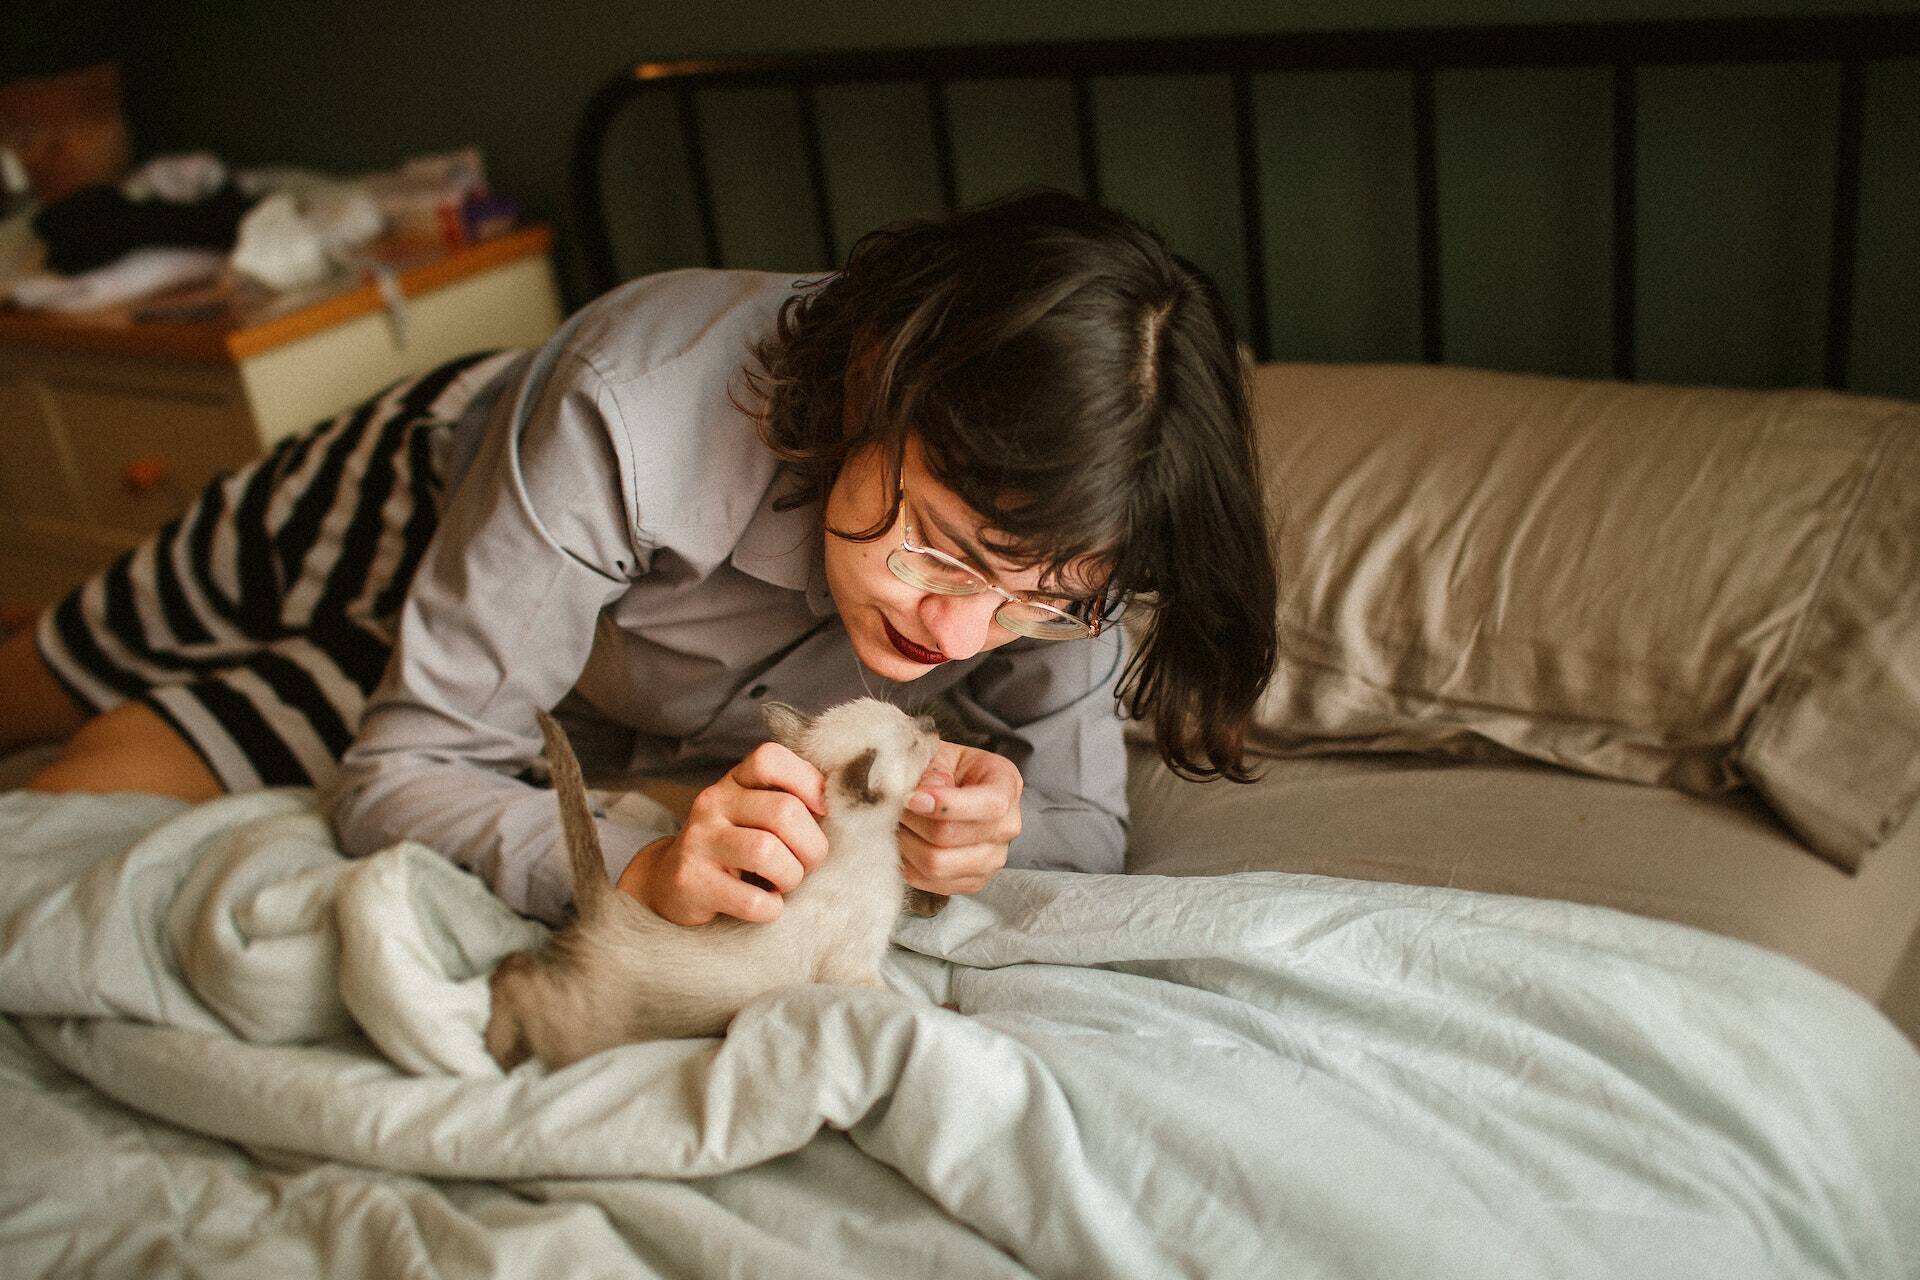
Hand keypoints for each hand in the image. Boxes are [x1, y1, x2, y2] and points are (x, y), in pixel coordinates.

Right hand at [615, 742, 827, 924]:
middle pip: (784, 812)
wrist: (671, 884)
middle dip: (812, 847)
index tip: (821, 814)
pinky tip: (765, 905)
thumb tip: (849, 805)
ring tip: (782, 884)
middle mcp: (713, 802)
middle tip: (807, 864)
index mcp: (735, 780)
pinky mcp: (690, 882)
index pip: (771, 759)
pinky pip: (751, 900)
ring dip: (791, 877)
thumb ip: (795, 802)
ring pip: (767, 852)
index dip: (808, 784)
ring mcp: (698, 841)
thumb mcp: (758, 814)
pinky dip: (771, 909)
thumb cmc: (736, 849)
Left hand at [897, 740, 1020, 896]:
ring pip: (937, 864)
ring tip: (898, 823)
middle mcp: (1007, 828)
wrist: (958, 793)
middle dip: (914, 821)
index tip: (911, 797)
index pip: (987, 805)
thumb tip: (922, 794)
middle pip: (952, 836)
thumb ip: (933, 770)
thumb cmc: (949, 770)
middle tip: (894, 805)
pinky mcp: (971, 883)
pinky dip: (907, 862)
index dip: (945, 804)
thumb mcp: (942, 755)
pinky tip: (905, 840)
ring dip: (906, 842)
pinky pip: (928, 881)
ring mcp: (992, 860)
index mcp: (1007, 786)